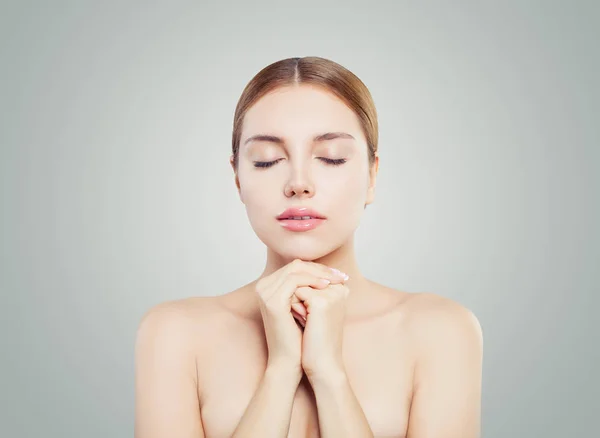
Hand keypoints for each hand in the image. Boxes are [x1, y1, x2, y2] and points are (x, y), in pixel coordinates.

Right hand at [254, 259, 347, 374]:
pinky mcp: (272, 301)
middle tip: (340, 275)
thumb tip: (332, 273)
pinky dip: (312, 281)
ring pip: (295, 269)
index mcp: (269, 287)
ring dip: (318, 273)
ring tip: (336, 280)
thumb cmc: (298, 337)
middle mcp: (263, 287)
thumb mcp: (305, 307)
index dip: (318, 269)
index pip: (296, 267)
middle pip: (295, 265)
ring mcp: (265, 293)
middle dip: (320, 269)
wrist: (288, 361)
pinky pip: (294, 280)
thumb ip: (310, 289)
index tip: (338, 274)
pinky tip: (326, 286)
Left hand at [294, 279, 349, 381]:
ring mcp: (331, 293)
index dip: (299, 291)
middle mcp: (339, 288)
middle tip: (305, 319)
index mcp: (340, 289)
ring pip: (297, 283)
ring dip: (293, 301)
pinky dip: (293, 307)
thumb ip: (309, 290)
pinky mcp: (321, 302)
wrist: (322, 365)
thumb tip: (291, 272)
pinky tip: (302, 323)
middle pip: (303, 276)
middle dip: (296, 294)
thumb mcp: (313, 311)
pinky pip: (294, 293)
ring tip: (306, 321)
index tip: (308, 315)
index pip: (309, 274)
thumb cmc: (315, 340)